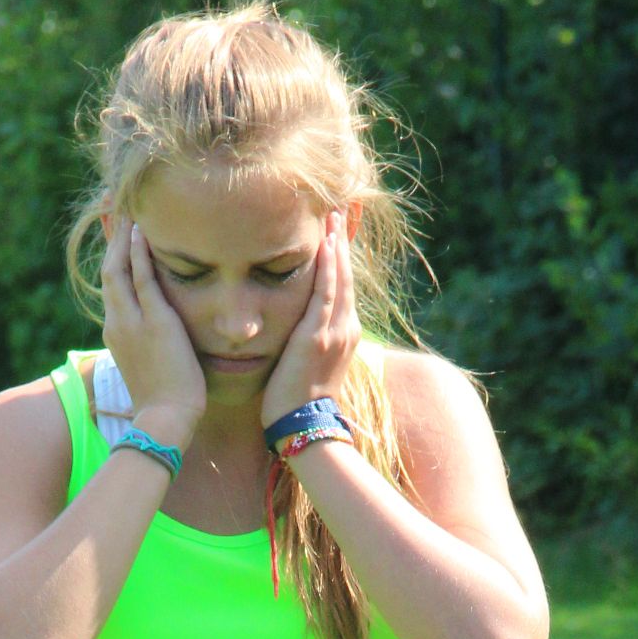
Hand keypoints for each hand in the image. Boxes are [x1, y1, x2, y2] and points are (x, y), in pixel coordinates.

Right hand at [100, 214, 205, 442]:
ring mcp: (133, 322)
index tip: (118, 232)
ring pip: (119, 268)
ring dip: (122, 236)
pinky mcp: (154, 323)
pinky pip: (142, 279)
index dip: (113, 255)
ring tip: (127, 207)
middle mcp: (117, 323)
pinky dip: (139, 254)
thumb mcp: (152, 367)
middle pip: (108, 269)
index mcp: (117, 333)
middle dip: (111, 235)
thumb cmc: (164, 402)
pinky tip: (142, 231)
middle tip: (113, 204)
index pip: (112, 285)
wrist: (166, 420)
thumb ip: (150, 346)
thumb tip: (160, 339)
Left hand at [259, 210, 360, 431]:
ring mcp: (335, 332)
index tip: (335, 233)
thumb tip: (292, 335)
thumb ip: (306, 345)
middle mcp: (345, 329)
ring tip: (334, 215)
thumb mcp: (307, 368)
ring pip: (339, 279)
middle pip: (345, 276)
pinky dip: (328, 267)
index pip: (342, 288)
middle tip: (339, 209)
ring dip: (337, 245)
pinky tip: (326, 243)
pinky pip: (326, 293)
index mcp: (343, 336)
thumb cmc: (298, 405)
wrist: (304, 428)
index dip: (340, 260)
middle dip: (342, 242)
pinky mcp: (318, 336)